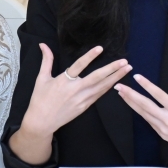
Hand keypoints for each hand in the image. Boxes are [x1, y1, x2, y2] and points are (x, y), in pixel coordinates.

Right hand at [10, 44, 131, 164]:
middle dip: (112, 69)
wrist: (42, 122)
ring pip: (102, 87)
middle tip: (124, 62)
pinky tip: (117, 81)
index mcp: (64, 81)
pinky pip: (99, 95)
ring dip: (115, 77)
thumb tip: (43, 45)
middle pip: (97, 77)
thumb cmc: (40, 99)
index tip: (100, 48)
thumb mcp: (42, 78)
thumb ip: (47, 60)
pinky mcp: (85, 106)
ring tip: (127, 69)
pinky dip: (108, 88)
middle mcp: (75, 90)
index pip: (79, 66)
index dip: (89, 56)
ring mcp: (82, 99)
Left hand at [117, 72, 167, 167]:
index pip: (159, 95)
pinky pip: (149, 122)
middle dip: (130, 95)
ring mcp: (164, 129)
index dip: (147, 85)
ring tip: (122, 94)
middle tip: (119, 86)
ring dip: (131, 103)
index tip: (137, 77)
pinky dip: (140, 113)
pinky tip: (134, 106)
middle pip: (145, 106)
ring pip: (144, 114)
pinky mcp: (163, 135)